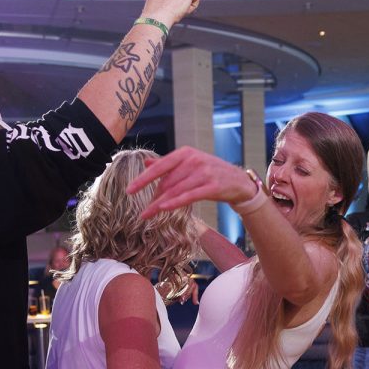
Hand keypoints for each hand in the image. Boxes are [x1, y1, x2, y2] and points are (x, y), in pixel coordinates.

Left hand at [129, 147, 261, 218]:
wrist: (238, 181)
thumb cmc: (211, 173)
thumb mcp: (190, 164)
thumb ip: (168, 164)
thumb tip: (146, 163)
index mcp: (186, 153)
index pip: (160, 166)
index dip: (143, 179)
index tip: (130, 190)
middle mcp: (194, 160)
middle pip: (166, 181)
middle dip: (153, 197)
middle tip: (143, 211)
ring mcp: (204, 173)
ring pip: (175, 190)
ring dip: (159, 204)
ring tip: (147, 215)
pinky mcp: (212, 187)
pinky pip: (189, 196)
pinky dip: (175, 203)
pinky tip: (163, 209)